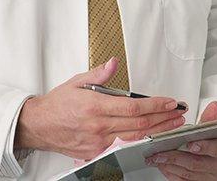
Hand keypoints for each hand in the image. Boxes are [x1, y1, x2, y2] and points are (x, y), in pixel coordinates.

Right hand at [14, 57, 186, 159]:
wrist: (38, 126)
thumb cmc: (58, 104)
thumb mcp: (77, 82)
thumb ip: (99, 74)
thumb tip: (113, 63)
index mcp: (96, 107)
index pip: (134, 108)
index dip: (156, 106)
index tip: (170, 102)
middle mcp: (98, 126)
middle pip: (139, 125)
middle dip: (163, 118)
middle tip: (179, 113)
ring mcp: (98, 142)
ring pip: (134, 138)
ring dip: (157, 130)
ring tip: (173, 124)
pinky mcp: (95, 153)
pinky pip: (122, 147)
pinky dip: (139, 141)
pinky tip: (152, 136)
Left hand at [147, 101, 216, 179]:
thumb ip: (213, 117)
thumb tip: (213, 107)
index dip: (204, 147)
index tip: (190, 143)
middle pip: (198, 164)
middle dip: (177, 157)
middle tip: (161, 151)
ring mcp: (215, 178)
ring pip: (189, 175)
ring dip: (170, 166)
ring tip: (156, 157)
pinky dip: (171, 173)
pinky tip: (162, 165)